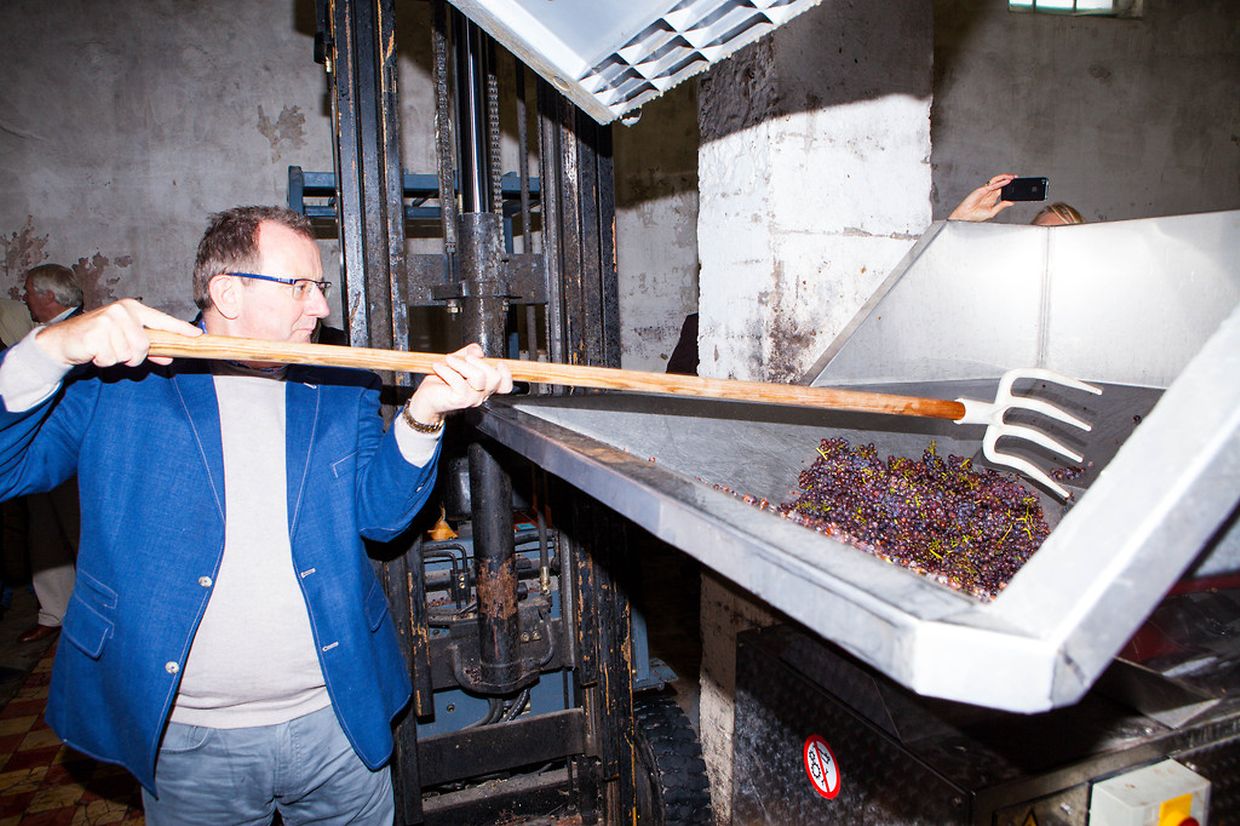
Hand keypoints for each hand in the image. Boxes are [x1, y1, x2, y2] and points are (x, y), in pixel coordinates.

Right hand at [33, 299, 202, 367]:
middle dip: (133, 356)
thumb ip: (148, 348)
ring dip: (116, 359)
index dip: (180, 329)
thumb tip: (170, 357)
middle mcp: (121, 311)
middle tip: (118, 352)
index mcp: (132, 308)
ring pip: (127, 355)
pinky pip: (110, 359)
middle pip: (144, 346)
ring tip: (104, 349)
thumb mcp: (125, 339)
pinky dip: (103, 362)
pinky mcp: (94, 334)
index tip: (197, 335)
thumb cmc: (99, 338)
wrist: (64, 339)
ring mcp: (107, 321)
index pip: (161, 319)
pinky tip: (94, 352)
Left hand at [404, 343, 513, 425]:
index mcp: (485, 386)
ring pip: (479, 376)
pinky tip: (438, 367)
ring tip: (448, 361)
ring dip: (460, 363)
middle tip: (464, 358)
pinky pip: (459, 381)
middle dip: (478, 361)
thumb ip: (470, 353)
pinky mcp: (460, 400)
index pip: (505, 385)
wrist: (426, 397)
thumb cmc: (442, 380)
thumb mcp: (459, 361)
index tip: (497, 363)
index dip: (506, 373)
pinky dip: (446, 370)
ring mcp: (472, 399)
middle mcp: (481, 394)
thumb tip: (478, 351)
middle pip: (495, 377)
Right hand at [948, 173, 1015, 221]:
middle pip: (1000, 183)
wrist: (966, 217)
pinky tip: (1006, 182)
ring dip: (1004, 177)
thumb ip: (1002, 206)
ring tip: (1012, 177)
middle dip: (1008, 179)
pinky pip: (992, 185)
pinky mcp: (981, 190)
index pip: (1002, 189)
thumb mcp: (992, 212)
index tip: (1016, 184)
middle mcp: (989, 193)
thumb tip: (1011, 202)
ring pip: (996, 181)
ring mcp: (985, 190)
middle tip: (1016, 177)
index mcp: (991, 198)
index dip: (1009, 186)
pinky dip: (999, 183)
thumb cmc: (976, 216)